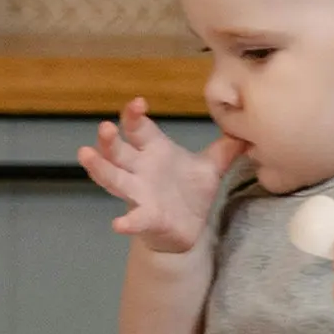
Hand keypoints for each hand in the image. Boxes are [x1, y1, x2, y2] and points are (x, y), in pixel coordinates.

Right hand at [78, 98, 247, 252]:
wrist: (187, 229)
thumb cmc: (190, 192)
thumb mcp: (211, 167)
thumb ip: (226, 147)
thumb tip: (248, 127)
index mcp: (153, 150)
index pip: (138, 128)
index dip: (134, 115)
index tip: (138, 103)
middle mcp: (140, 169)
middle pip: (118, 151)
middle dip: (109, 140)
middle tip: (104, 127)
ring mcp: (138, 193)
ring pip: (113, 178)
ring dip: (99, 169)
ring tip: (85, 156)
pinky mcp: (145, 217)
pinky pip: (133, 218)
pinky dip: (126, 222)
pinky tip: (118, 224)